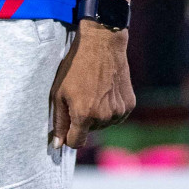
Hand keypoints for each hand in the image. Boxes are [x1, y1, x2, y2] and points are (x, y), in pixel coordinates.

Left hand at [50, 24, 135, 149]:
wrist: (102, 43)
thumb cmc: (76, 66)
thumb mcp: (59, 92)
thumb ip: (59, 121)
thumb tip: (58, 145)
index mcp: (84, 115)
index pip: (76, 143)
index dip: (69, 135)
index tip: (69, 124)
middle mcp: (104, 117)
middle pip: (90, 131)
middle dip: (84, 120)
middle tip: (82, 97)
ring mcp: (119, 111)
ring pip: (104, 124)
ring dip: (99, 114)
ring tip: (95, 92)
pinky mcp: (130, 104)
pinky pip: (117, 115)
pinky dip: (112, 108)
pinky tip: (107, 91)